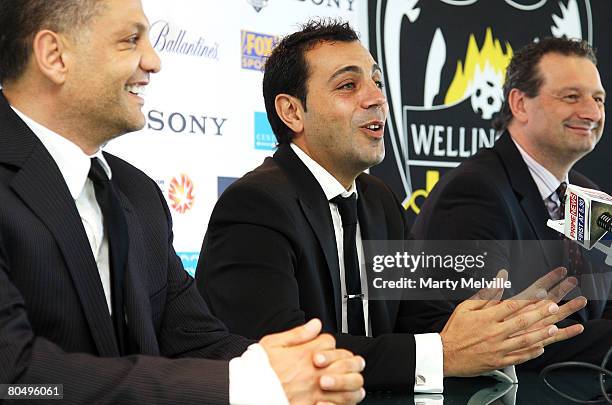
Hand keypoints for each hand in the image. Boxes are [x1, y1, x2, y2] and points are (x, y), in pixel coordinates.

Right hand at [260, 319, 365, 404]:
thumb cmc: (257, 370)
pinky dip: (345, 401)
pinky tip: (343, 397)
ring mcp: (316, 391)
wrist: (248, 392)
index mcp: (304, 354)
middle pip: (345, 360)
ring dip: (352, 380)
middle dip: (347, 358)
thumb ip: (298, 334)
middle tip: (344, 361)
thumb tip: (315, 324)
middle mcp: (314, 372)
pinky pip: (340, 404)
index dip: (327, 342)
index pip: (329, 342)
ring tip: (351, 379)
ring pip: (348, 384)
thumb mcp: (273, 343)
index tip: (322, 347)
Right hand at [440, 268, 585, 376]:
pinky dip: (531, 353)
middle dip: (540, 314)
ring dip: (541, 334)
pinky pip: (518, 358)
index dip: (528, 298)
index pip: (511, 306)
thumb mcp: (466, 307)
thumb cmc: (455, 330)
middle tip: (554, 307)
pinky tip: (541, 348)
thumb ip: (486, 294)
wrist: (445, 355)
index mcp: (486, 318)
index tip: (541, 292)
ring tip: (554, 328)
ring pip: (524, 341)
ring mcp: (498, 348)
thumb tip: (500, 279)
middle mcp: (494, 333)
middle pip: (522, 322)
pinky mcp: (498, 361)